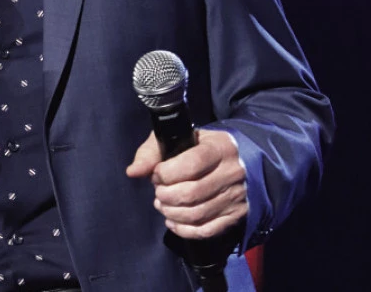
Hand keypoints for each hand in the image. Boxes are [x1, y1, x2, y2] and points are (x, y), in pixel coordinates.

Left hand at [126, 129, 246, 239]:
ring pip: (197, 214)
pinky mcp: (236, 216)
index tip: (157, 174)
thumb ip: (151, 152)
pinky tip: (173, 221)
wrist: (238, 160)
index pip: (192, 164)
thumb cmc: (198, 148)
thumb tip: (133, 171)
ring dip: (171, 213)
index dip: (167, 173)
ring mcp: (236, 196)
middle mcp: (232, 172)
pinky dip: (183, 230)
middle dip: (166, 195)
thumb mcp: (176, 140)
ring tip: (162, 204)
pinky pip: (206, 231)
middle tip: (158, 191)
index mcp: (219, 147)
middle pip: (192, 193)